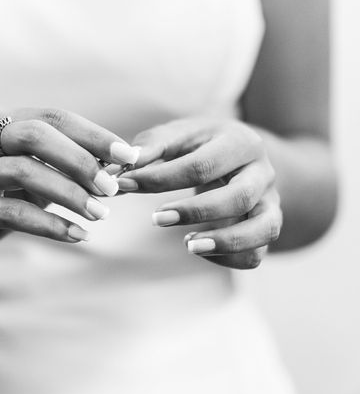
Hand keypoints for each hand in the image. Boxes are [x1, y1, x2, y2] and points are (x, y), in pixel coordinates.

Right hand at [0, 107, 139, 272]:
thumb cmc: (0, 197)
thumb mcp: (36, 176)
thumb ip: (68, 166)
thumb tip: (121, 167)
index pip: (51, 118)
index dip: (93, 134)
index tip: (129, 156)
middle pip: (32, 136)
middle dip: (79, 160)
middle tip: (111, 188)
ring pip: (21, 173)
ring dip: (69, 194)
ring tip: (100, 214)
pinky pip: (9, 212)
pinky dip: (48, 224)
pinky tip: (76, 235)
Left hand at [117, 118, 281, 268]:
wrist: (242, 154)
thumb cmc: (200, 144)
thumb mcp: (179, 135)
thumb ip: (150, 147)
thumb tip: (121, 170)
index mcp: (240, 142)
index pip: (202, 165)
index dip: (160, 179)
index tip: (125, 186)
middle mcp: (263, 172)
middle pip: (239, 197)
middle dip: (194, 212)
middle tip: (155, 219)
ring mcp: (271, 202)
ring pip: (263, 229)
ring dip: (223, 242)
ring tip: (187, 245)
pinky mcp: (268, 227)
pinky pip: (257, 253)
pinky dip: (229, 259)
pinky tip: (198, 249)